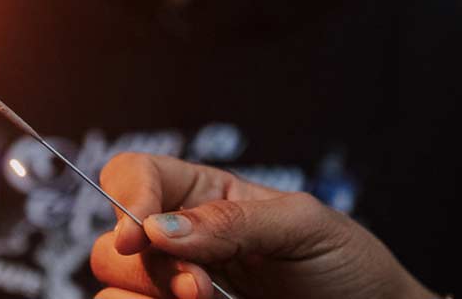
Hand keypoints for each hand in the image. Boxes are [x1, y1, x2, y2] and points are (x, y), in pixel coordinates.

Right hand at [90, 153, 434, 298]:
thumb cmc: (347, 265)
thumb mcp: (305, 226)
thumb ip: (234, 220)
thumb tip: (160, 227)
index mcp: (207, 196)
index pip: (137, 175)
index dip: (127, 198)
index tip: (140, 237)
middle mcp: (183, 241)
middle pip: (114, 243)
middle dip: (150, 266)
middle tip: (201, 287)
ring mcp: (179, 288)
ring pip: (115, 289)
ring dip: (150, 297)